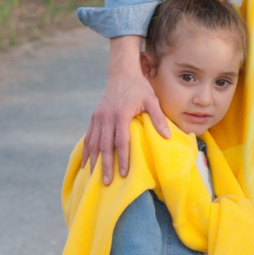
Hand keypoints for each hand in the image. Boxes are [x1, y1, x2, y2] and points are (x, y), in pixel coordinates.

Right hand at [84, 36, 167, 181]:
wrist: (122, 72)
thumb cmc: (139, 87)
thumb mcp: (152, 99)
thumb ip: (158, 118)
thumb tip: (167, 136)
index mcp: (121, 114)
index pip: (120, 141)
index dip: (121, 158)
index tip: (123, 173)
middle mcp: (106, 117)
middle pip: (104, 146)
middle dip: (105, 165)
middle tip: (106, 182)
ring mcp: (98, 117)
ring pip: (93, 143)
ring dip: (94, 161)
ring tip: (94, 177)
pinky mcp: (94, 117)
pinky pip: (88, 137)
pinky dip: (86, 151)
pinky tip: (86, 163)